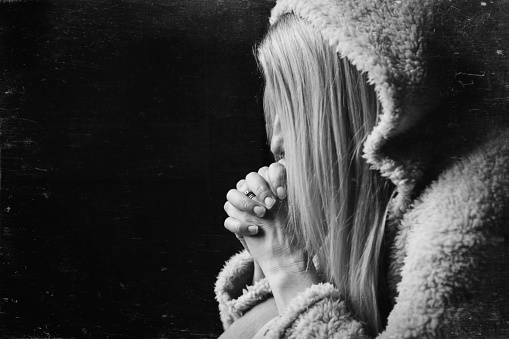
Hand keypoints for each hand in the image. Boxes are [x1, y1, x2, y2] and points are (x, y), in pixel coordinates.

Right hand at [224, 161, 318, 311]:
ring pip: (232, 194)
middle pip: (249, 177)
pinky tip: (255, 231)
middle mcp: (257, 192)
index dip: (274, 177)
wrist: (289, 257)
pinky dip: (239, 224)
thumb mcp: (305, 212)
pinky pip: (228, 218)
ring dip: (245, 202)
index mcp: (274, 185)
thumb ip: (304, 192)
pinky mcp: (236, 223)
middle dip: (260, 188)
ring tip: (262, 215)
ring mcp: (244, 207)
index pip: (269, 169)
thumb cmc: (299, 233)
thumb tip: (312, 175)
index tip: (283, 195)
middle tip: (271, 205)